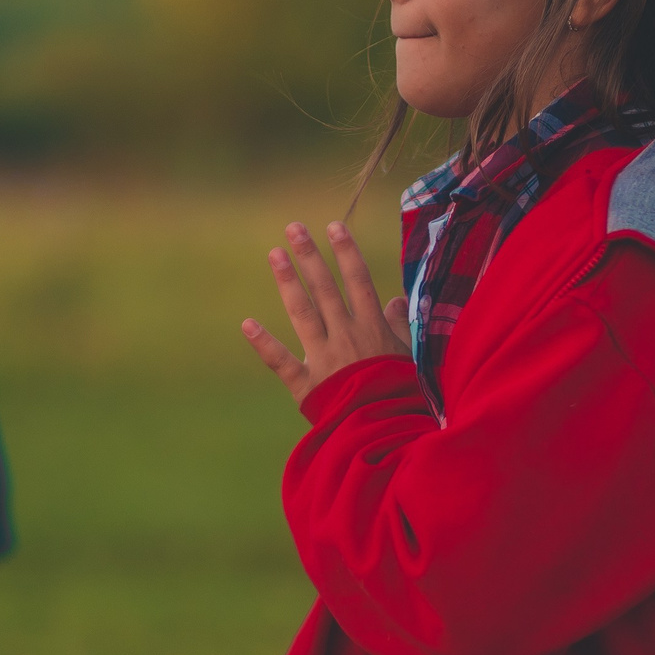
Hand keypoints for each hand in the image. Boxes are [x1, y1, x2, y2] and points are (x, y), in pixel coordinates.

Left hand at [241, 220, 409, 404]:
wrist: (388, 428)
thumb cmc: (400, 392)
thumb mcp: (407, 355)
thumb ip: (399, 325)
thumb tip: (397, 299)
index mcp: (371, 328)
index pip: (358, 281)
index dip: (347, 252)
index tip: (334, 226)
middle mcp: (346, 335)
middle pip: (325, 288)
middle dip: (310, 255)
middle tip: (294, 227)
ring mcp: (324, 357)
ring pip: (303, 312)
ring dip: (288, 281)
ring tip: (274, 254)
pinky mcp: (307, 384)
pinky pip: (282, 362)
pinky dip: (264, 344)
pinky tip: (247, 324)